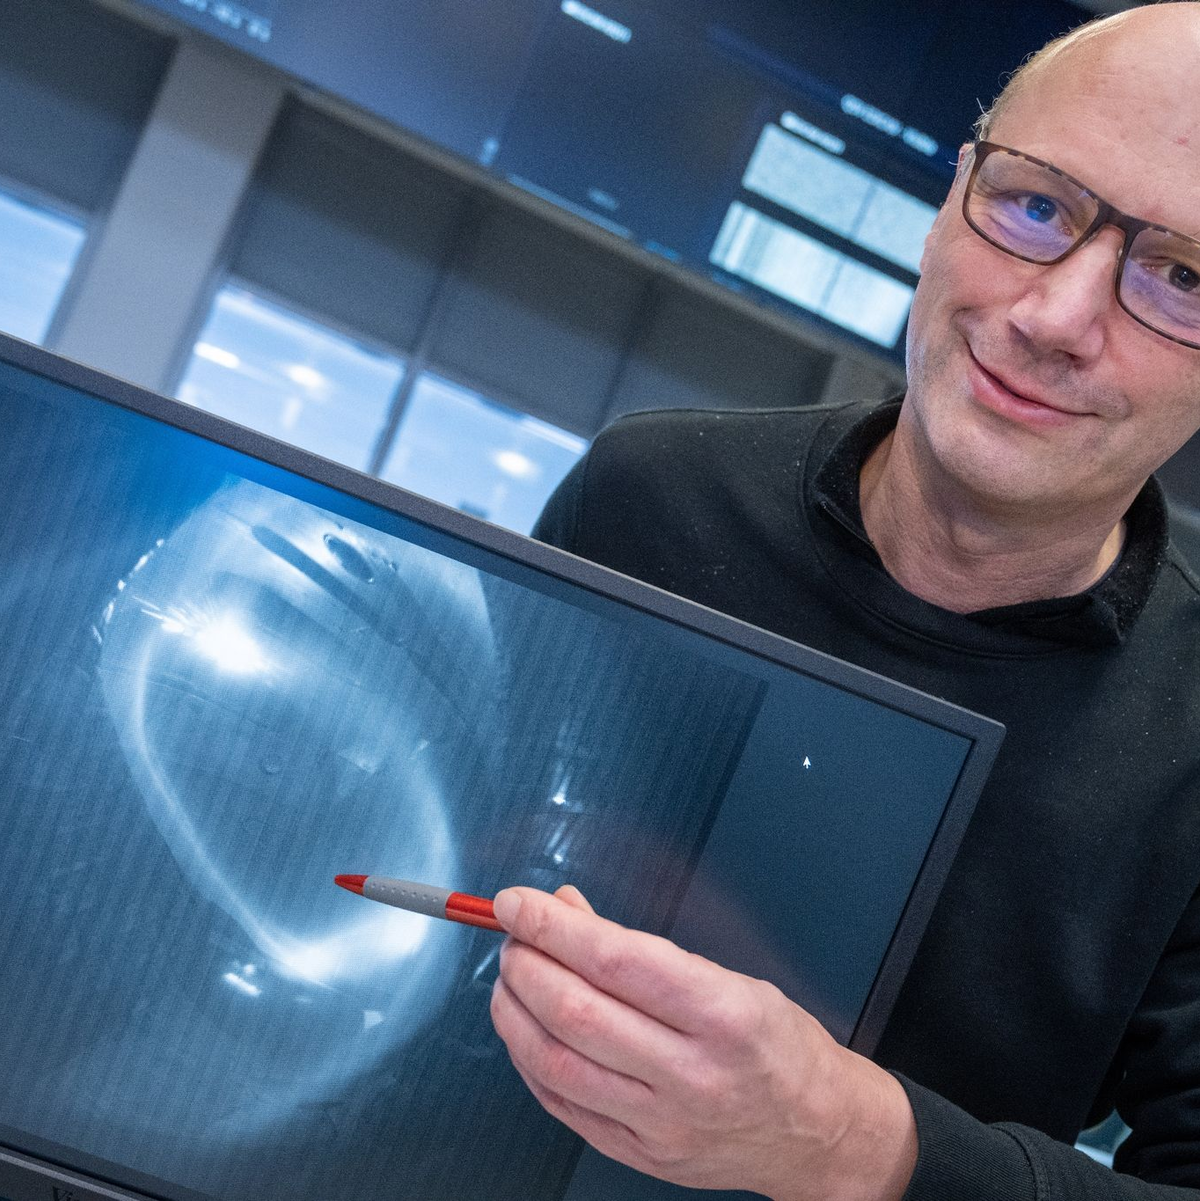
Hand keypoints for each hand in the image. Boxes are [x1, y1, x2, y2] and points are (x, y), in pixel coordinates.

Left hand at [490, 885, 916, 1200]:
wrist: (815, 1131)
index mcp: (723, 1014)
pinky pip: (561, 1104)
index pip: (615, 962)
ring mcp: (662, 1124)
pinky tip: (525, 1028)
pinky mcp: (639, 1155)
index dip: (553, 927)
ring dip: (514, 1010)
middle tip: (512, 934)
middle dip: (525, 963)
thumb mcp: (728, 975)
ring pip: (556, 1062)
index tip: (516, 902)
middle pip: (576, 1012)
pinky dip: (528, 1060)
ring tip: (510, 977)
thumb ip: (640, 946)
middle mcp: (692, 1074)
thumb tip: (564, 910)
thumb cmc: (775, 1043)